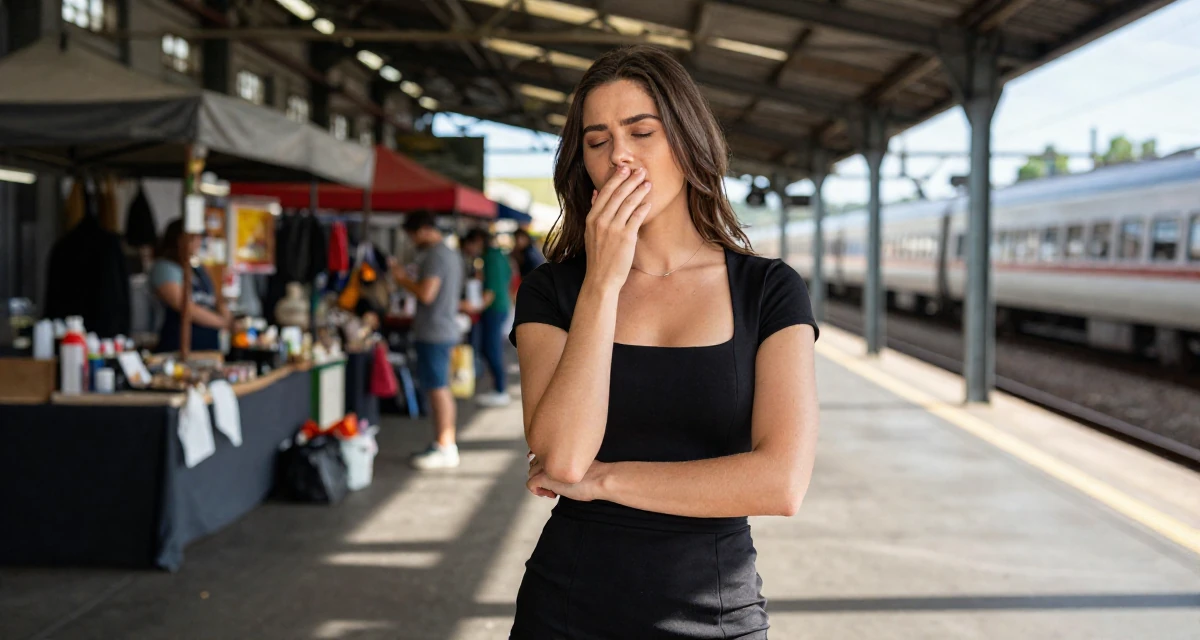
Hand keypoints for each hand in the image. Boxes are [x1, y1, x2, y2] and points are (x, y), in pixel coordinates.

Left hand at [526, 452, 610, 502]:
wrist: (600, 478)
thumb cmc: (594, 474)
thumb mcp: (577, 464)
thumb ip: (566, 462)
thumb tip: (561, 469)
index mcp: (558, 450)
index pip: (543, 454)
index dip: (547, 466)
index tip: (556, 473)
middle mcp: (550, 455)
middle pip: (535, 463)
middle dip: (541, 475)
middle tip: (555, 484)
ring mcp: (546, 467)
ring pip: (531, 473)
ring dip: (540, 483)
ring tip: (554, 490)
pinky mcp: (544, 478)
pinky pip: (530, 484)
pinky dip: (537, 491)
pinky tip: (551, 494)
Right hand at [584, 166, 652, 290]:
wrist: (601, 278)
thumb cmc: (598, 256)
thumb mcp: (590, 232)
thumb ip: (594, 210)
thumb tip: (595, 192)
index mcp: (591, 218)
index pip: (604, 192)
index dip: (616, 179)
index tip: (625, 168)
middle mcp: (601, 221)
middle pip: (617, 194)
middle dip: (630, 180)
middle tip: (640, 170)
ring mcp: (613, 229)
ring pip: (628, 204)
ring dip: (639, 191)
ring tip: (648, 183)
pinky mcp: (625, 238)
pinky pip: (636, 218)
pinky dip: (642, 208)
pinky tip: (648, 202)